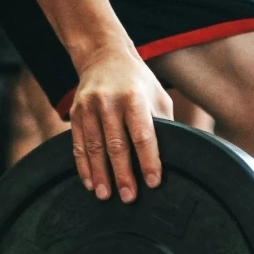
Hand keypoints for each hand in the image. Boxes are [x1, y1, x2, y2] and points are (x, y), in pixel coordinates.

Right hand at [69, 45, 173, 202]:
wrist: (104, 56)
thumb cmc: (139, 82)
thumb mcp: (157, 96)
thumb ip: (164, 124)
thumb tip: (177, 155)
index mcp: (134, 97)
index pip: (142, 134)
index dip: (149, 160)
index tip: (153, 182)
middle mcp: (109, 101)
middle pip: (116, 145)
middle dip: (123, 174)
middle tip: (129, 198)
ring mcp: (89, 107)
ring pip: (94, 147)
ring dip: (100, 174)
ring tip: (106, 196)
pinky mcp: (75, 112)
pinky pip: (78, 144)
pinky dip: (84, 166)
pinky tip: (90, 183)